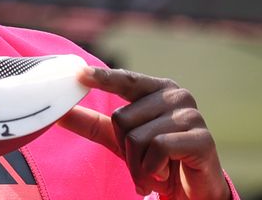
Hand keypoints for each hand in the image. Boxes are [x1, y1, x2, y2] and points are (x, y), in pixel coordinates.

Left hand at [58, 67, 229, 199]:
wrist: (193, 190)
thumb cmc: (156, 157)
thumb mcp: (119, 139)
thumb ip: (91, 122)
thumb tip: (59, 112)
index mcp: (156, 89)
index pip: (125, 79)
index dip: (102, 78)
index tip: (79, 73)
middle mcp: (176, 95)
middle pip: (122, 118)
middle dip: (125, 148)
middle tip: (143, 160)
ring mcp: (191, 115)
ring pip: (137, 137)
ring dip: (138, 164)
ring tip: (153, 170)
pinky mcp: (202, 138)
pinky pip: (158, 149)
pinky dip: (153, 169)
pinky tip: (164, 175)